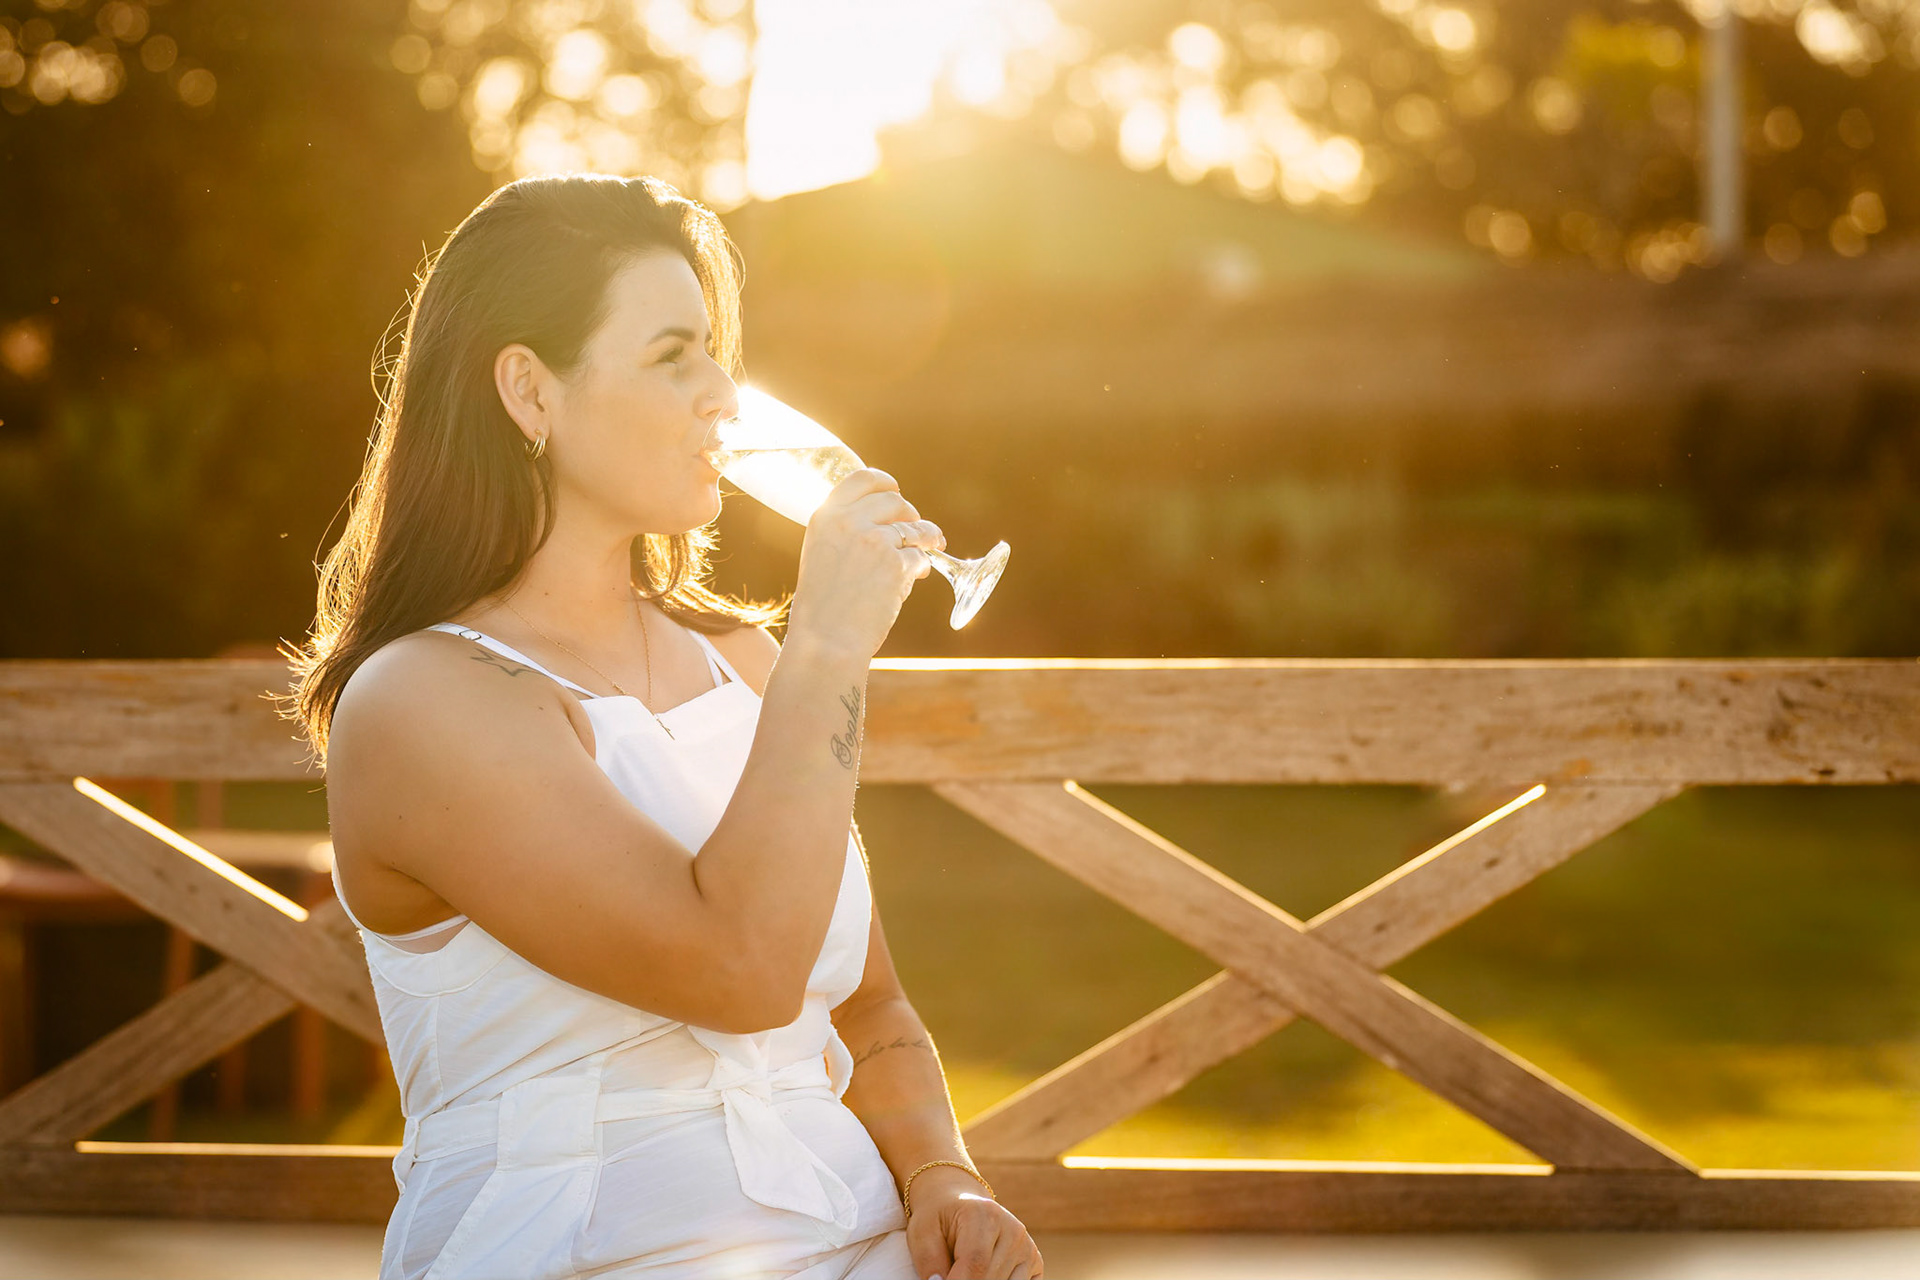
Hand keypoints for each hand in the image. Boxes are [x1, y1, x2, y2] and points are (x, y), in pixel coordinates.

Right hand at [787, 467, 945, 660]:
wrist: (825, 641)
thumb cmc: (823, 606)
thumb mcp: (821, 555)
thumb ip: (846, 533)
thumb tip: (887, 523)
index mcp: (826, 516)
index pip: (862, 478)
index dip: (885, 482)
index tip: (895, 491)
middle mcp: (849, 522)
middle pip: (895, 501)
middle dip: (910, 515)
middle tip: (915, 531)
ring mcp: (874, 542)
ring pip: (915, 528)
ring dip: (927, 538)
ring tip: (930, 549)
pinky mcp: (897, 565)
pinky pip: (921, 557)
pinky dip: (920, 568)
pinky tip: (911, 580)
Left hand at [906, 1167, 1042, 1278]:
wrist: (959, 1205)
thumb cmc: (938, 1220)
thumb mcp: (922, 1233)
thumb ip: (929, 1261)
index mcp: (985, 1215)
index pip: (975, 1263)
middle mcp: (1012, 1229)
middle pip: (990, 1279)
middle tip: (950, 1273)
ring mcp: (1026, 1246)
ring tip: (964, 1271)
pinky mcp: (1034, 1261)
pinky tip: (984, 1274)